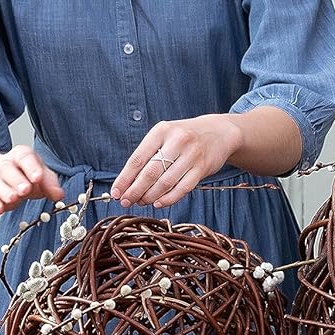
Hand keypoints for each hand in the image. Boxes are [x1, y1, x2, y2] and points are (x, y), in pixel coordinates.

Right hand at [0, 145, 63, 217]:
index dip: (31, 167)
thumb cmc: (25, 174)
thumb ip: (50, 184)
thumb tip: (59, 195)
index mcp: (21, 156)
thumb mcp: (39, 174)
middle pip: (8, 169)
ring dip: (5, 191)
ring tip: (14, 198)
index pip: (25, 157)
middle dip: (17, 180)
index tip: (38, 178)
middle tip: (25, 190)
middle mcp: (6, 164)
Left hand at [111, 115, 241, 207]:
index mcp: (161, 131)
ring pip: (165, 182)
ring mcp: (191, 155)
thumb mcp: (165, 136)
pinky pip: (182, 188)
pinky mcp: (203, 168)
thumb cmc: (184, 137)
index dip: (125, 178)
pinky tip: (159, 203)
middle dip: (135, 191)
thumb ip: (148, 155)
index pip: (137, 159)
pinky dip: (169, 198)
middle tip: (126, 201)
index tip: (116, 192)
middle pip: (150, 173)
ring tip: (141, 202)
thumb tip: (127, 182)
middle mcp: (177, 141)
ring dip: (150, 196)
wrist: (218, 133)